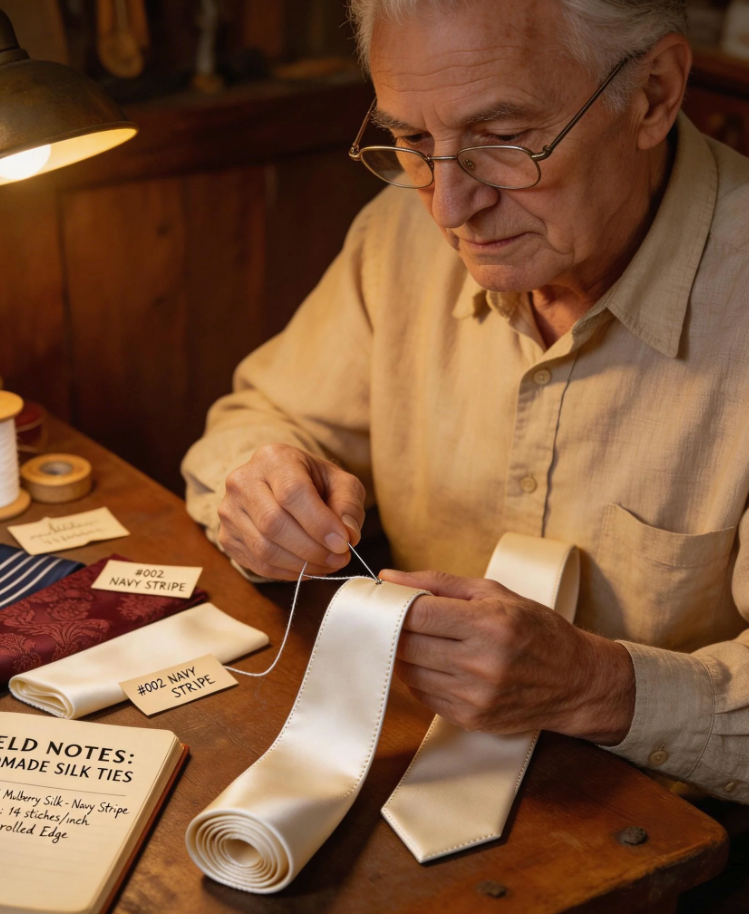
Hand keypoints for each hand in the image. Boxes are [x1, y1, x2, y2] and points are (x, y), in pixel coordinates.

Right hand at [217, 443, 365, 579]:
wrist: (282, 486)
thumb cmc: (315, 483)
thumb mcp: (341, 483)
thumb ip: (348, 505)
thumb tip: (348, 535)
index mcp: (273, 458)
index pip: (291, 492)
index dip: (318, 522)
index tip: (343, 543)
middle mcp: (243, 481)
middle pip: (273, 523)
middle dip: (312, 549)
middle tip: (339, 558)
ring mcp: (230, 511)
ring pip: (264, 549)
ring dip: (302, 565)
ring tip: (328, 564)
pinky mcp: (227, 537)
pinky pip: (258, 564)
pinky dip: (288, 573)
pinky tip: (308, 567)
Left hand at [381, 569, 635, 744]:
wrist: (576, 681)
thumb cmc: (536, 630)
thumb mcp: (493, 593)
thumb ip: (437, 583)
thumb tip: (388, 577)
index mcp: (487, 624)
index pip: (416, 614)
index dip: (393, 606)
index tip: (386, 600)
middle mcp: (480, 663)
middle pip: (406, 646)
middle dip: (394, 630)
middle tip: (396, 619)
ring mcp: (474, 696)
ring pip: (409, 673)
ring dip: (403, 656)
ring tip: (418, 640)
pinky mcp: (471, 719)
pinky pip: (423, 696)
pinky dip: (419, 677)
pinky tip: (434, 663)